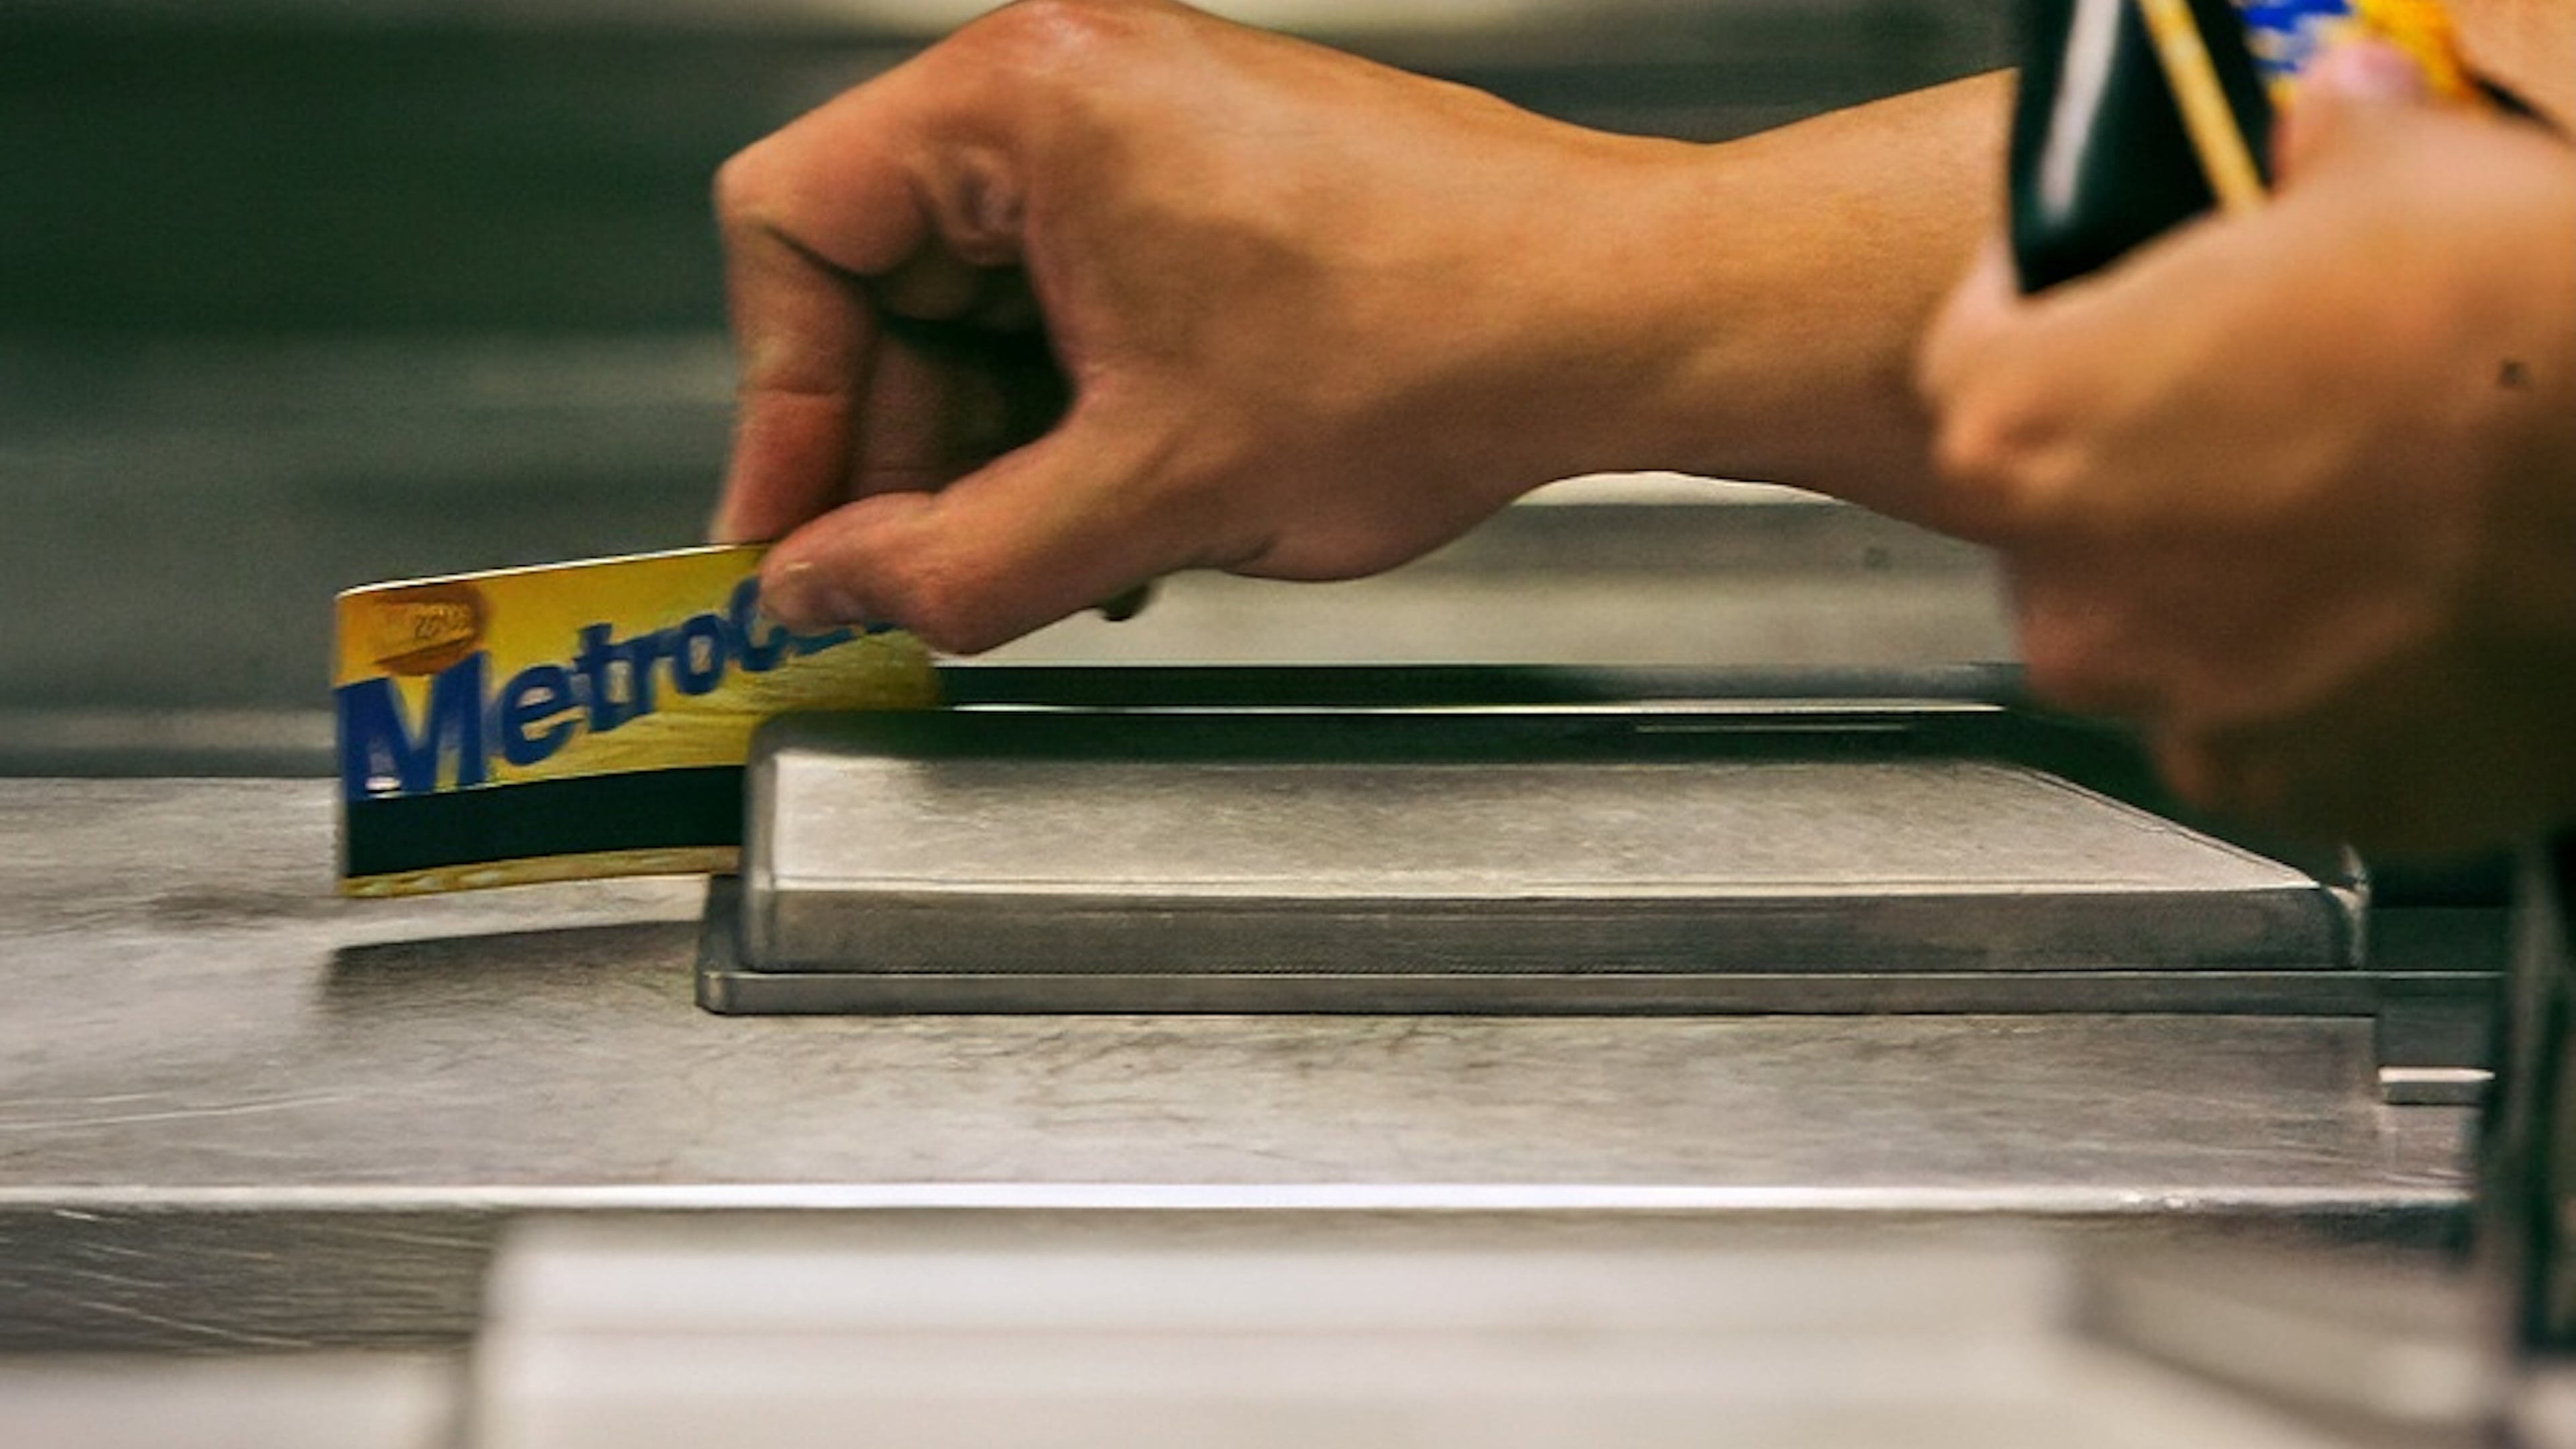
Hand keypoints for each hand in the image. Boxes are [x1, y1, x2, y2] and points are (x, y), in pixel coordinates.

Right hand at [710, 0, 1700, 653]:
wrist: (1615, 318)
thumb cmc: (1433, 342)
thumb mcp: (1153, 494)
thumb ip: (953, 563)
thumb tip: (826, 590)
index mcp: (1028, 99)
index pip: (790, 229)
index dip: (776, 403)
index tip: (792, 528)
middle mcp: (1078, 83)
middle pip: (881, 274)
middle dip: (899, 447)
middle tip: (912, 576)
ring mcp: (1146, 127)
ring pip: (981, 305)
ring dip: (993, 448)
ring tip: (1052, 557)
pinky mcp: (1205, 184)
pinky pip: (1074, 303)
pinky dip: (1072, 415)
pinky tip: (1119, 511)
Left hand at [1918, 43, 2575, 852]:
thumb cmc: (2523, 335)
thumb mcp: (2393, 171)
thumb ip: (2308, 157)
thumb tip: (2320, 131)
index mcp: (2029, 426)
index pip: (1971, 361)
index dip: (2041, 314)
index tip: (2089, 299)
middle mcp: (2077, 596)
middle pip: (2062, 512)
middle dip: (2144, 463)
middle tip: (2263, 410)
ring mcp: (2183, 712)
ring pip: (2166, 630)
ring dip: (2228, 581)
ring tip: (2351, 513)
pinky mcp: (2296, 790)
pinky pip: (2272, 728)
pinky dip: (2318, 678)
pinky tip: (2398, 606)